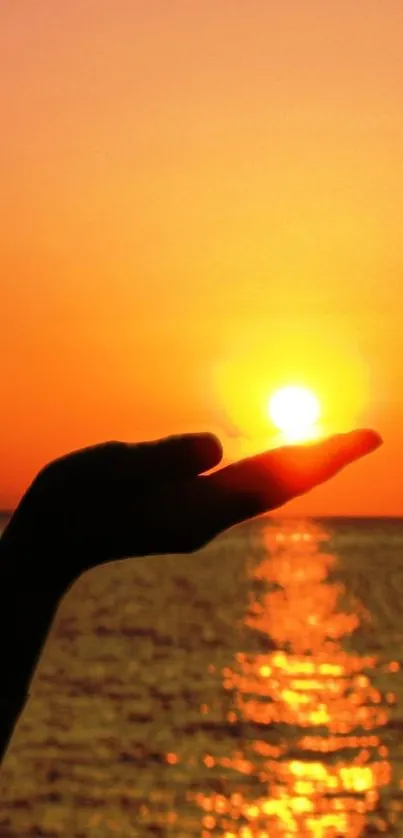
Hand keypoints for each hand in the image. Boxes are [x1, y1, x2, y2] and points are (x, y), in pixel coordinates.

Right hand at [0, 429, 381, 595]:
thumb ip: (160, 459)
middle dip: (323, 461)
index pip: (273, 477)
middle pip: (279, 486)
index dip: (319, 455)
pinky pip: (242, 490)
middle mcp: (207, 519)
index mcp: (195, 508)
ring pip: (264, 490)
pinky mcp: (186, 515)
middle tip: (368, 438)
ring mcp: (197, 520)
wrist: (50, 547)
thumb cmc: (70, 505)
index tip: (366, 438)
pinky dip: (270, 471)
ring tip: (335, 446)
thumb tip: (216, 446)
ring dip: (300, 466)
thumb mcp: (106, 471)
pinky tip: (275, 462)